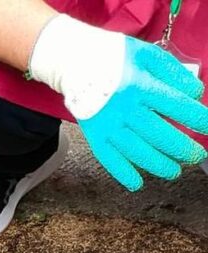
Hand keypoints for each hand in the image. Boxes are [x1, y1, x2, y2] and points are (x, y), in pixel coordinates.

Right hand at [30, 15, 207, 190]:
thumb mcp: (146, 54)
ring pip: (137, 152)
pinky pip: (109, 158)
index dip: (198, 119)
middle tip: (197, 156)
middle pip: (160, 135)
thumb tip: (195, 94)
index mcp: (141, 85)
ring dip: (159, 165)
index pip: (178, 107)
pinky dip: (123, 173)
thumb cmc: (113, 56)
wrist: (73, 62)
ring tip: (174, 171)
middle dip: (183, 149)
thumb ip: (173, 72)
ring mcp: (108, 124)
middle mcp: (125, 108)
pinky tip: (136, 184)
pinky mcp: (94, 134)